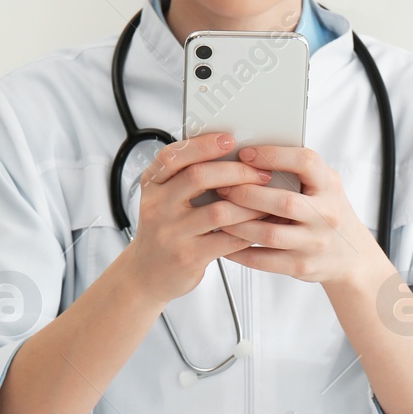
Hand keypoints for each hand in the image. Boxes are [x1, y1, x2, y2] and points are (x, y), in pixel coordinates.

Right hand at [118, 132, 275, 306]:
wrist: (145, 273)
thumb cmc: (163, 230)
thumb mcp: (163, 199)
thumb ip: (186, 177)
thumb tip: (231, 154)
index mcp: (152, 184)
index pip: (173, 156)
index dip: (203, 145)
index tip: (229, 140)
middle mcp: (157, 206)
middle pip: (198, 177)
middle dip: (236, 171)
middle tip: (260, 172)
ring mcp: (171, 233)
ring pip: (218, 211)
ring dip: (249, 203)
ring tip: (267, 199)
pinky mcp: (188, 256)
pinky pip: (227, 240)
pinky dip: (249, 230)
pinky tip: (260, 224)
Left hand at [215, 145, 385, 288]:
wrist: (351, 255)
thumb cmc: (328, 212)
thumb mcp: (324, 185)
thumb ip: (297, 170)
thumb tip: (251, 154)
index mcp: (329, 186)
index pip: (305, 163)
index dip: (274, 155)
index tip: (246, 153)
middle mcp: (326, 214)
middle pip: (283, 202)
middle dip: (247, 194)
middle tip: (223, 187)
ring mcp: (314, 243)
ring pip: (270, 234)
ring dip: (238, 224)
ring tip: (218, 213)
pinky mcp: (301, 266)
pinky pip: (264, 260)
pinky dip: (239, 251)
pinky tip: (224, 241)